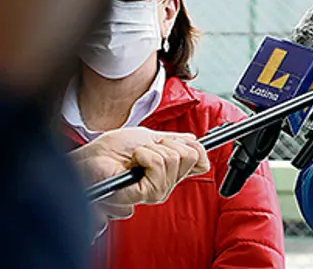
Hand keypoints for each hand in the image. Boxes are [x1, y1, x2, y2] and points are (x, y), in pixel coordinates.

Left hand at [71, 127, 209, 219]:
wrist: (91, 156)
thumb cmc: (112, 149)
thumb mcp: (150, 138)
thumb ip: (175, 141)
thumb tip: (194, 141)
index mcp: (169, 174)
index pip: (201, 163)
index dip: (194, 147)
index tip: (174, 142)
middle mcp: (166, 185)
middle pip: (190, 157)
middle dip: (166, 144)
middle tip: (145, 150)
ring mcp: (156, 191)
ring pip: (174, 159)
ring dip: (150, 149)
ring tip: (134, 157)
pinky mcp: (144, 194)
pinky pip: (158, 165)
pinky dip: (144, 155)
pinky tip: (132, 162)